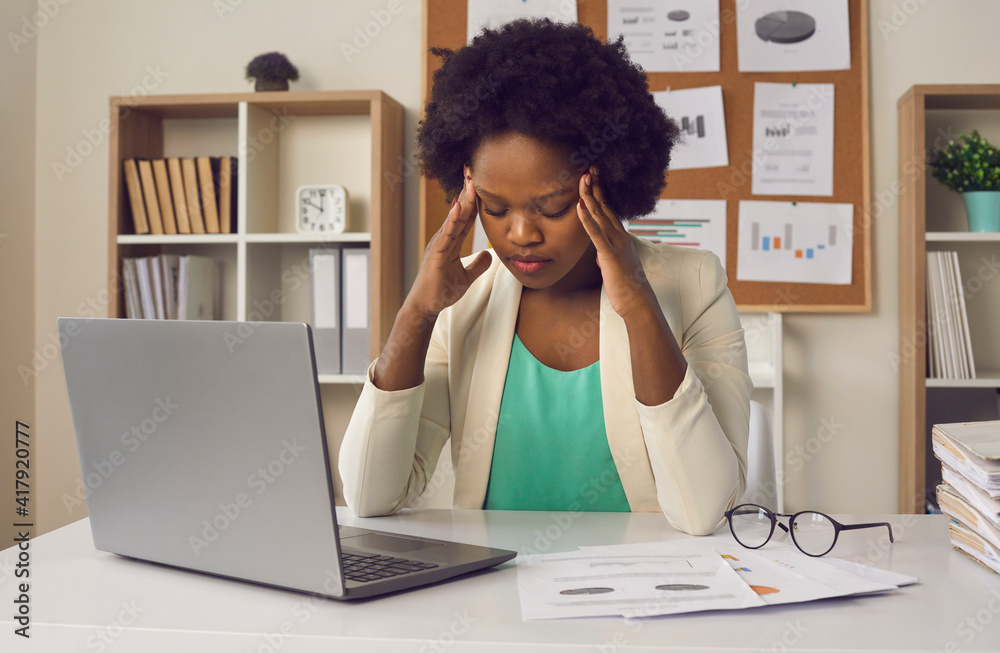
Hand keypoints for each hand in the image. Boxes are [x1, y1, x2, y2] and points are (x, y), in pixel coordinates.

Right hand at [407, 175, 491, 318]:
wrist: (426, 306)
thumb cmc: (441, 291)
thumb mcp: (466, 277)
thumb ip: (478, 265)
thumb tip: (490, 255)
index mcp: (451, 242)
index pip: (466, 217)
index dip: (475, 201)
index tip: (481, 182)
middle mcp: (444, 239)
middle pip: (460, 212)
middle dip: (468, 191)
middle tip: (474, 170)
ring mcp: (439, 245)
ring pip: (454, 218)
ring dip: (462, 200)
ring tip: (469, 181)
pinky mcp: (435, 254)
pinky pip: (446, 234)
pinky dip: (452, 219)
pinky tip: (458, 206)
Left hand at [577, 167, 655, 317]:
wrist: (638, 302)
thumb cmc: (627, 286)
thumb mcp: (614, 267)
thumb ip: (607, 256)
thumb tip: (599, 256)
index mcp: (621, 237)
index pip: (609, 209)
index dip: (600, 192)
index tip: (594, 176)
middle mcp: (620, 236)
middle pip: (605, 206)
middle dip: (596, 186)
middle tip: (589, 167)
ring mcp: (616, 244)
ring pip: (600, 215)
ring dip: (590, 196)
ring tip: (583, 178)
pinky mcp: (610, 255)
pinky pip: (596, 234)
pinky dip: (587, 219)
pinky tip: (579, 206)